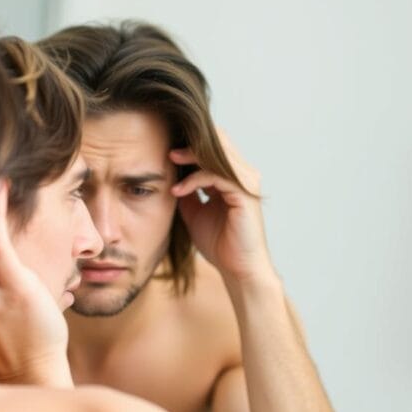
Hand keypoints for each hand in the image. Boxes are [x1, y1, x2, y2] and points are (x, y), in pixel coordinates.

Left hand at [170, 128, 275, 286]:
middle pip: (218, 143)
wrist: (237, 269)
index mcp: (233, 177)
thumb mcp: (194, 210)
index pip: (215, 147)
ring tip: (169, 158)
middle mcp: (243, 175)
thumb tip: (170, 173)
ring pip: (217, 155)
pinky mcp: (244, 195)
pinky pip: (215, 176)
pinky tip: (177, 189)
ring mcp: (246, 183)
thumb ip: (187, 190)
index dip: (191, 144)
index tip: (165, 147)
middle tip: (166, 146)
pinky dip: (194, 179)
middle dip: (190, 142)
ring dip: (191, 155)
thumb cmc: (219, 243)